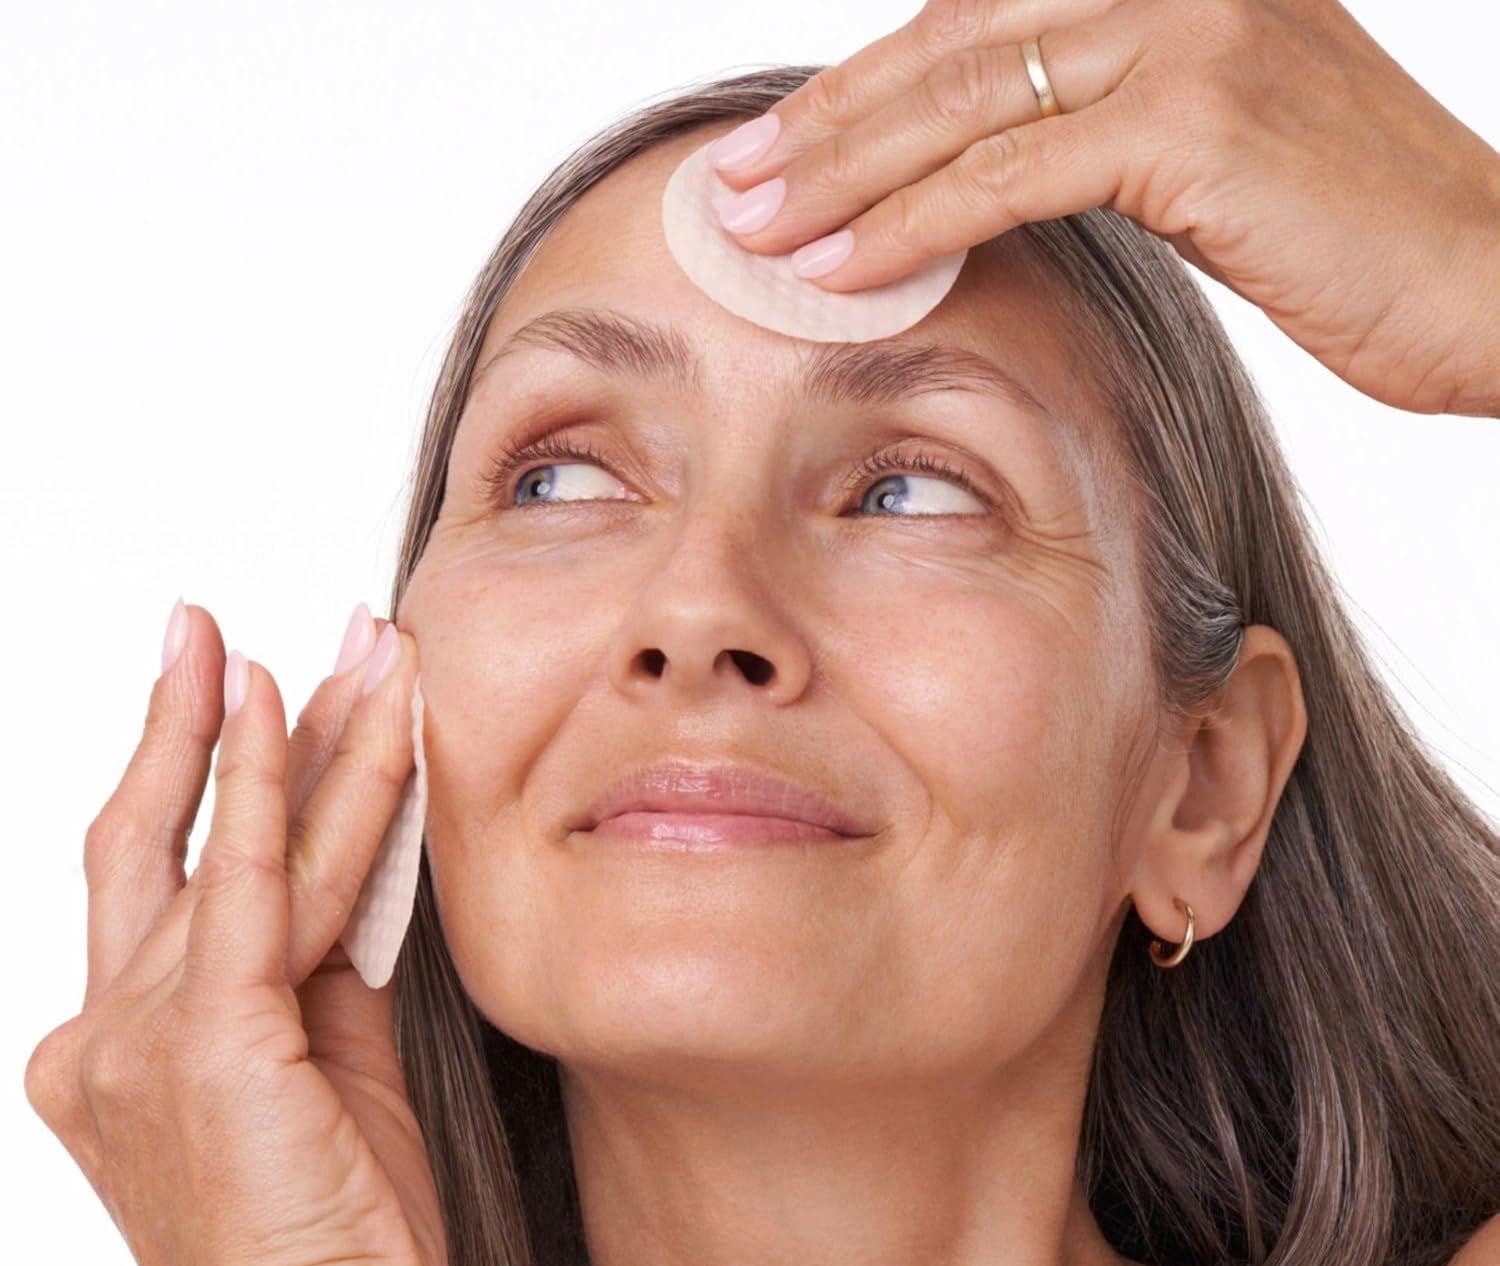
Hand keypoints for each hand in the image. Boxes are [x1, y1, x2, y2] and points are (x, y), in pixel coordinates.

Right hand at [24, 604, 446, 1265]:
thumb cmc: (332, 1237)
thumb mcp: (322, 1080)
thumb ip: (322, 976)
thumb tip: (358, 877)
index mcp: (118, 1048)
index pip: (164, 881)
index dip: (194, 780)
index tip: (230, 697)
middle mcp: (105, 1029)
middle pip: (154, 837)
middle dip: (188, 718)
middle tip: (209, 622)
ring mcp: (142, 1034)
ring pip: (233, 844)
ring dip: (294, 730)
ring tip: (341, 640)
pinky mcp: (209, 1042)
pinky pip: (252, 886)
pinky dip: (274, 788)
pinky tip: (287, 701)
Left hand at [709, 0, 1499, 416]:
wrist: (1490, 276)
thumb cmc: (1350, 234)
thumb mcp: (1207, 155)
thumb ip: (1101, 129)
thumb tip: (979, 171)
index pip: (973, 22)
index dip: (861, 93)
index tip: (773, 157)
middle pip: (950, 46)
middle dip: (825, 128)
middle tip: (727, 192)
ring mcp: (1192, 29)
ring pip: (965, 102)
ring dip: (843, 175)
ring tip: (751, 234)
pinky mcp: (1201, 115)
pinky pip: (1016, 172)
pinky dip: (915, 223)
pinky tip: (838, 267)